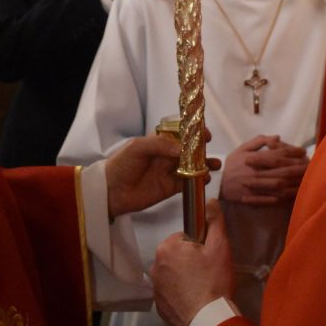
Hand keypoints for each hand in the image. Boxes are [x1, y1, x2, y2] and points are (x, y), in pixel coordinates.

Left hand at [105, 132, 221, 218]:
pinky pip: (187, 183)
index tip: (206, 134)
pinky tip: (205, 180)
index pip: (181, 134)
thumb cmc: (122, 164)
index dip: (194, 133)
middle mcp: (167, 155)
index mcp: (159, 142)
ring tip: (216, 165)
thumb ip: (159, 144)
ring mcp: (169, 172)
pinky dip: (198, 181)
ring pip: (192, 166)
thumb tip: (182, 150)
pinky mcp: (170, 188)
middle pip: (189, 150)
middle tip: (212, 149)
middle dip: (203, 149)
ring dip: (204, 165)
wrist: (110, 192)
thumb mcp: (137, 147)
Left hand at [152, 199, 234, 325]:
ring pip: (173, 273)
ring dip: (184, 277)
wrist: (207, 321)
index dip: (199, 245)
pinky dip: (180, 293)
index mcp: (167, 247)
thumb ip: (214, 220)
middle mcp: (154, 265)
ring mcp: (155, 288)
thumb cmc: (213, 280)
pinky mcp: (159, 307)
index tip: (208, 257)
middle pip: (177, 255)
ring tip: (202, 287)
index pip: (184, 237)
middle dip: (191, 260)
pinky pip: (170, 292)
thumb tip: (211, 200)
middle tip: (208, 272)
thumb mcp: (220, 246)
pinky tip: (195, 300)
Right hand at [221, 134, 308, 204]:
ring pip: (278, 186)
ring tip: (305, 180)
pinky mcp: (253, 199)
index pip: (276, 154)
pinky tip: (293, 195)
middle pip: (280, 171)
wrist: (217, 184)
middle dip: (297, 168)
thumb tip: (277, 137)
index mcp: (253, 158)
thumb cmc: (232, 164)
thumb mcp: (242, 148)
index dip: (291, 153)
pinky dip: (282, 198)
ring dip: (293, 183)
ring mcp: (255, 187)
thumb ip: (259, 141)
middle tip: (310, 166)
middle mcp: (255, 172)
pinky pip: (270, 200)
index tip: (303, 152)